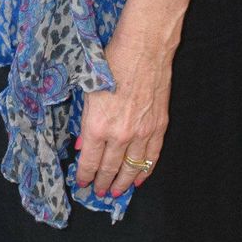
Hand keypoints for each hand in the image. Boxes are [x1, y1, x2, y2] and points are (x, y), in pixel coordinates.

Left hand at [74, 24, 173, 199]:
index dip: (85, 175)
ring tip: (115, 192)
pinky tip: (138, 179)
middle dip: (102, 183)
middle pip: (110, 168)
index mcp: (98, 125)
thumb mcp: (88, 90)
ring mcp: (142, 132)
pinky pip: (152, 157)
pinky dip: (144, 171)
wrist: (144, 48)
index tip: (81, 182)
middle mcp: (120, 134)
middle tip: (97, 192)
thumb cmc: (111, 61)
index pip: (90, 161)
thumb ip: (86, 121)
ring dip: (122, 183)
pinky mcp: (159, 127)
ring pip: (132, 167)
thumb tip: (84, 145)